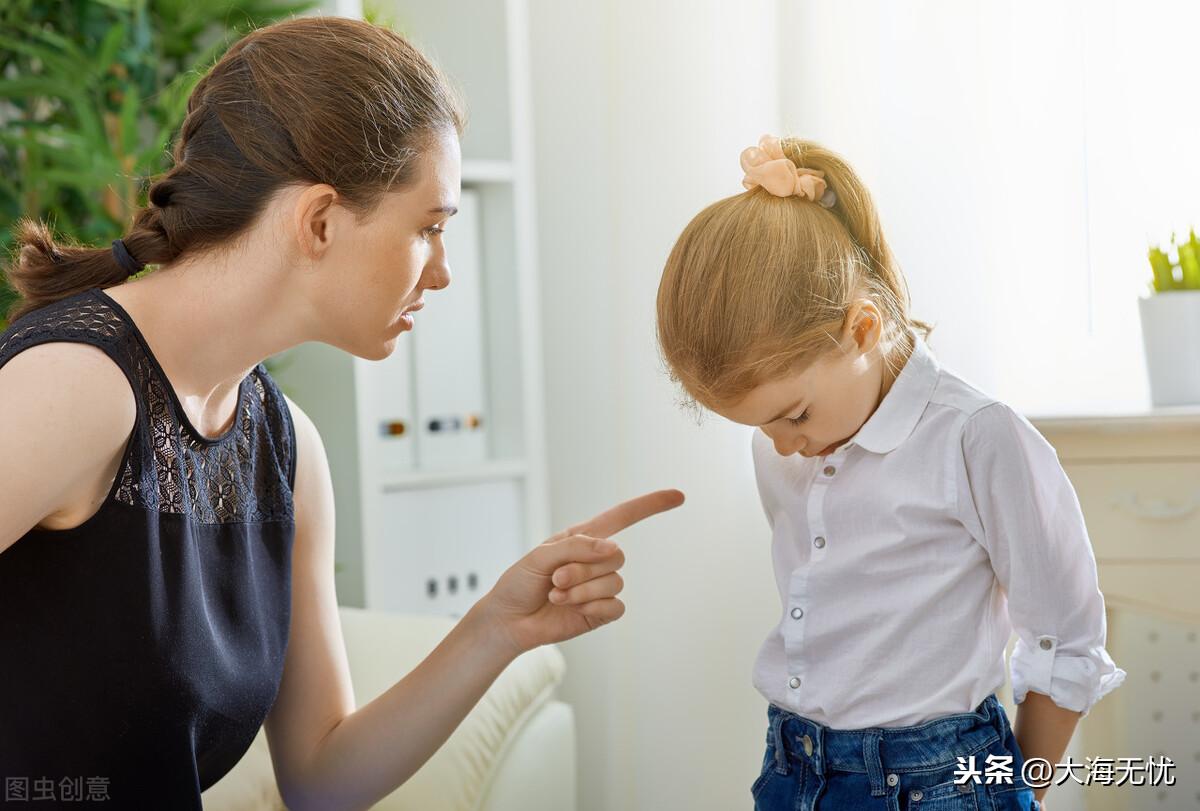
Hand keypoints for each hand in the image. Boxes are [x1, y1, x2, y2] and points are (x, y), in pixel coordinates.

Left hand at [477, 489, 684, 655]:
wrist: (508, 620)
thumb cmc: (519, 583)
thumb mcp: (540, 555)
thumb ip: (577, 547)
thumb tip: (613, 549)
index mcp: (582, 538)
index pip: (622, 517)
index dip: (650, 506)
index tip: (678, 496)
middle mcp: (595, 561)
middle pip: (616, 556)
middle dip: (583, 568)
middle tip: (556, 579)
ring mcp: (599, 588)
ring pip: (614, 582)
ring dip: (582, 590)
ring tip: (556, 594)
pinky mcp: (599, 612)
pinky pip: (615, 606)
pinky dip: (593, 607)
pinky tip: (572, 609)